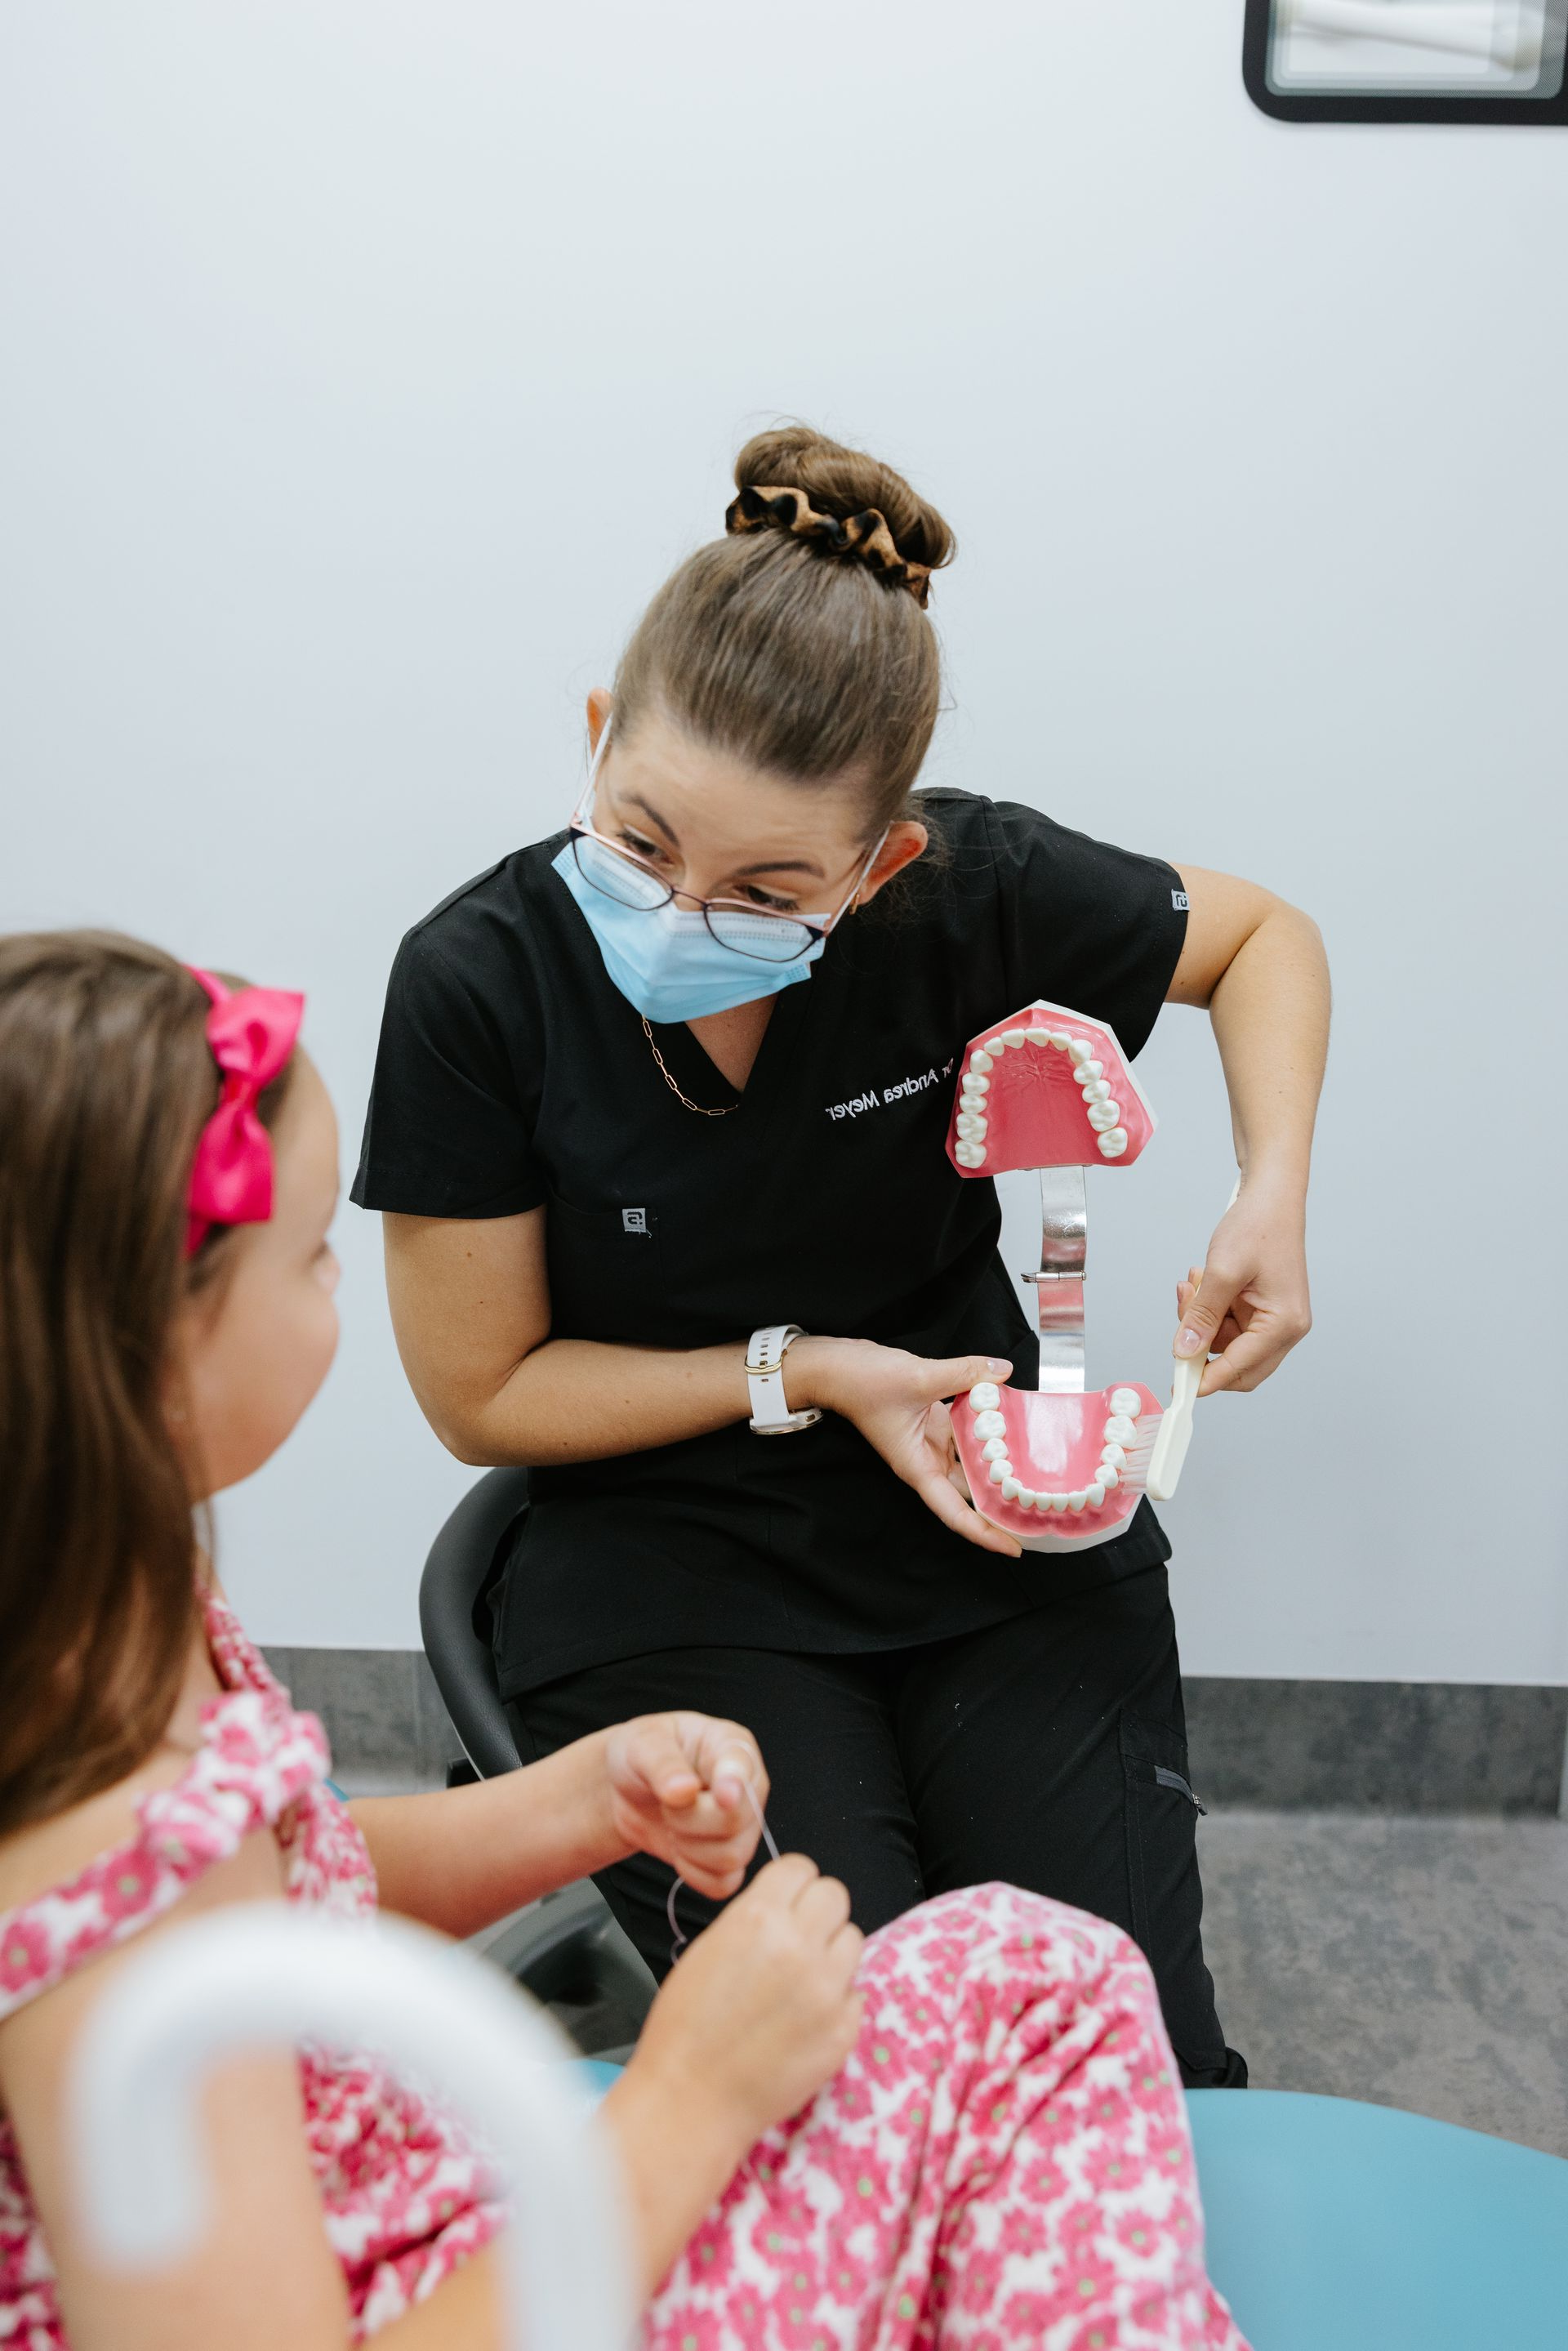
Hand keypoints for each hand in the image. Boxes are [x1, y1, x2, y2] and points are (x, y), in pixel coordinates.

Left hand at [602, 1713, 767, 1899]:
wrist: (627, 1789)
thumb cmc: (642, 1754)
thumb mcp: (642, 1743)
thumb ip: (663, 1764)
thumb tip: (683, 1790)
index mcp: (731, 1745)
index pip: (744, 1767)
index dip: (735, 1784)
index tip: (722, 1796)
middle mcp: (746, 1786)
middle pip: (736, 1820)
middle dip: (689, 1819)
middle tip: (667, 1803)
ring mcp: (743, 1826)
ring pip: (732, 1856)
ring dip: (689, 1847)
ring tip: (672, 1823)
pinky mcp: (729, 1859)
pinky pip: (723, 1883)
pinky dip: (694, 1874)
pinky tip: (679, 1849)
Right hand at [630, 1855, 864, 2147]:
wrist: (691, 2100)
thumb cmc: (686, 2029)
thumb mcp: (709, 1948)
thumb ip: (754, 1919)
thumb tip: (785, 1906)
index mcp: (759, 1918)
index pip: (801, 1868)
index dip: (792, 1885)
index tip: (788, 1900)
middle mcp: (800, 1946)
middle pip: (835, 1895)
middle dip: (817, 1911)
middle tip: (798, 1937)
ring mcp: (828, 1990)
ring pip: (852, 1939)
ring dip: (831, 1952)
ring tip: (800, 1981)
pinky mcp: (845, 2030)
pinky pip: (855, 1993)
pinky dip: (835, 2001)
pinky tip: (804, 2020)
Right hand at [788, 1336, 1021, 1557]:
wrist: (837, 1365)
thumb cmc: (862, 1383)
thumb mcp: (917, 1377)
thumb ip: (963, 1373)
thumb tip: (1001, 1370)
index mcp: (918, 1467)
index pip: (955, 1513)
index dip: (985, 1534)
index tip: (1014, 1547)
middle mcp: (926, 1460)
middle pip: (969, 1495)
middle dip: (1000, 1504)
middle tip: (1039, 1512)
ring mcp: (932, 1442)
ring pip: (971, 1464)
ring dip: (999, 1467)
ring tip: (1036, 1475)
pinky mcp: (935, 1422)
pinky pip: (968, 1435)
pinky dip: (989, 1433)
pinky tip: (1013, 1426)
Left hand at [1174, 1171, 1311, 1396]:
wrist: (1271, 1197)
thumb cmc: (1259, 1226)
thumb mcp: (1222, 1272)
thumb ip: (1202, 1315)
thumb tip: (1185, 1350)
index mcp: (1285, 1323)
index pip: (1241, 1367)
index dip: (1207, 1379)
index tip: (1180, 1388)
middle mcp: (1285, 1327)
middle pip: (1238, 1365)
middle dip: (1203, 1347)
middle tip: (1181, 1327)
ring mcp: (1274, 1319)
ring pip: (1226, 1344)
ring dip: (1201, 1320)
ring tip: (1192, 1285)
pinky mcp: (1261, 1310)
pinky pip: (1227, 1324)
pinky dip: (1208, 1309)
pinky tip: (1200, 1282)